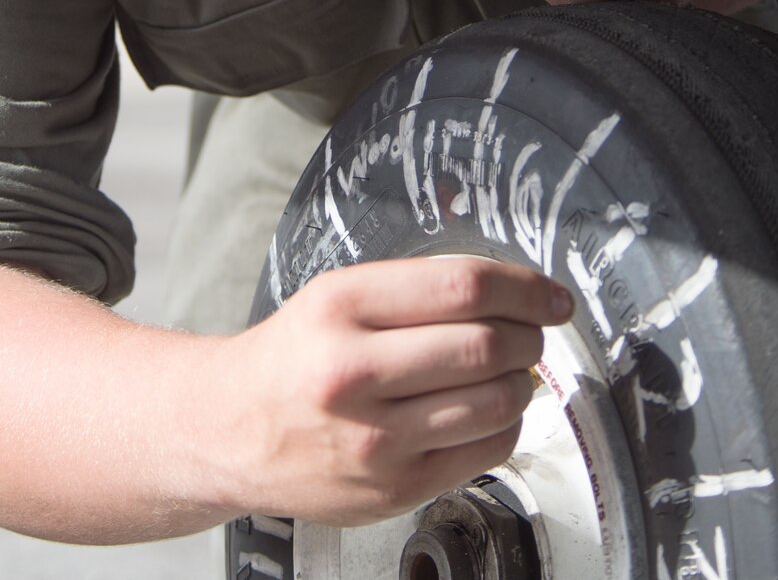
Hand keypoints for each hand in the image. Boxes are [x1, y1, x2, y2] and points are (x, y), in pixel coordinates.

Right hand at [214, 256, 571, 524]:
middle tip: (532, 331)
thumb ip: (416, 290)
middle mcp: (353, 372)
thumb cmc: (292, 358)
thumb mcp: (336, 297)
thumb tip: (512, 293)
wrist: (228, 430)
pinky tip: (485, 411)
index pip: (463, 287)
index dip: (526, 288)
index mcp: (340, 307)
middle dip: (530, 335)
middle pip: (487, 345)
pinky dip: (504, 425)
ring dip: (522, 381)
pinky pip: (487, 451)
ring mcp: (374, 439)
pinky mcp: (393, 488)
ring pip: (496, 401)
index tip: (550, 296)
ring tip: (507, 370)